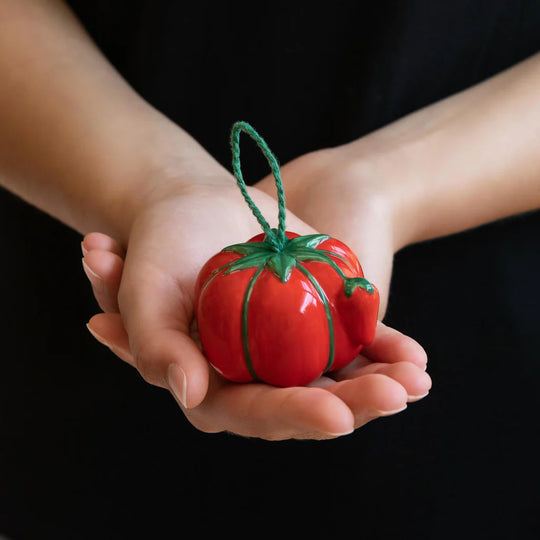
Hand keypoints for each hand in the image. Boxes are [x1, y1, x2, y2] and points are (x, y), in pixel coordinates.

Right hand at [81, 175, 430, 440]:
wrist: (189, 207)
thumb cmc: (159, 248)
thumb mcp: (144, 292)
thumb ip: (157, 347)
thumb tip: (191, 396)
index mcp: (209, 384)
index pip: (252, 412)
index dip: (293, 416)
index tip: (337, 417)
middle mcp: (250, 377)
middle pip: (306, 403)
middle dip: (355, 404)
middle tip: (398, 395)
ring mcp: (283, 354)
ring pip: (336, 381)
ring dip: (380, 383)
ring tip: (417, 379)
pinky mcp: (308, 326)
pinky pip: (350, 345)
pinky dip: (382, 349)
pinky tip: (415, 356)